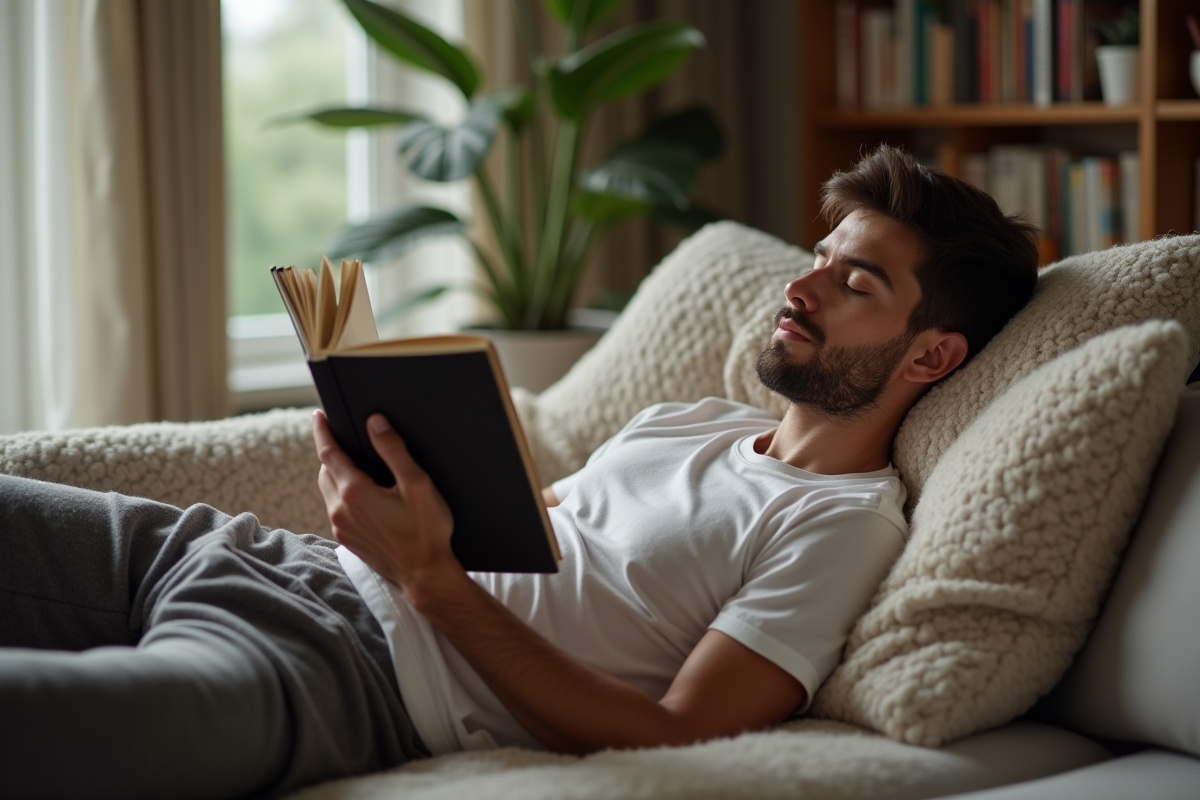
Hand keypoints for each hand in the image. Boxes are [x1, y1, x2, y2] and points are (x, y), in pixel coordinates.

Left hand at [312, 409, 456, 589]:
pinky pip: (336, 509)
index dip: (323, 432)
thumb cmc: (426, 529)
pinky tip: (361, 494)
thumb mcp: (416, 484)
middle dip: (331, 452)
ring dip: (335, 474)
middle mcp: (341, 510)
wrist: (425, 574)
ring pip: (328, 491)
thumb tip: (374, 423)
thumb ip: (393, 450)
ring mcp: (342, 528)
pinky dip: (341, 494)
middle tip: (342, 437)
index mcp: (355, 492)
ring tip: (352, 464)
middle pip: (325, 471)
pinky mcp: (348, 540)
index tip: (318, 416)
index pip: (329, 453)